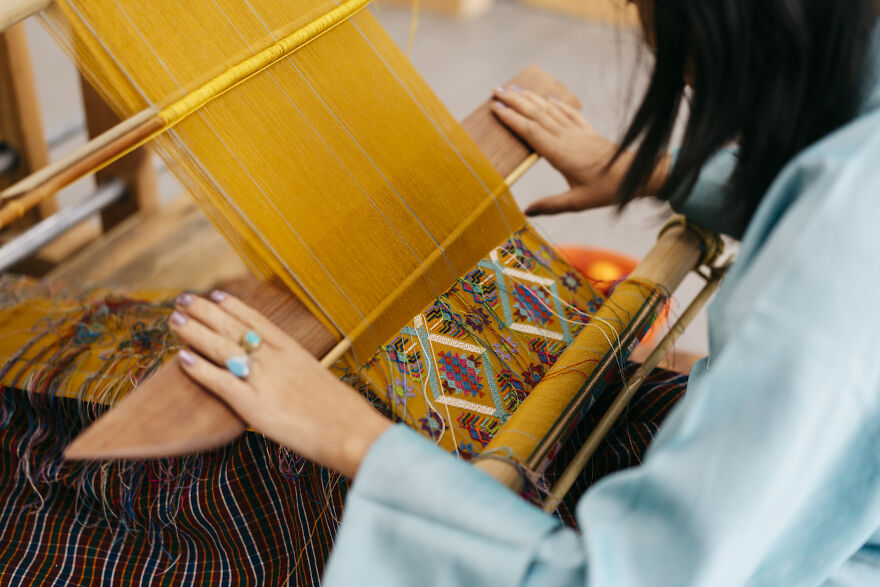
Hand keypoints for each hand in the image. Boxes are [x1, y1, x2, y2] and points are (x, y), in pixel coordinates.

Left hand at [168, 291, 390, 478]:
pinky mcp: (254, 405)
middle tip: (184, 300)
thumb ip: (300, 375)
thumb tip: (290, 378)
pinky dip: (200, 369)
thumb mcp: (322, 382)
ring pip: (221, 348)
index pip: (257, 321)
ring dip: (195, 331)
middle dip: (205, 312)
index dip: (234, 307)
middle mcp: (277, 359)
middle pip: (233, 328)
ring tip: (175, 319)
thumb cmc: (344, 414)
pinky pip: (220, 382)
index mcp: (295, 351)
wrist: (352, 432)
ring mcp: (264, 380)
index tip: (217, 295)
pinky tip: (182, 358)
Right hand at [492, 86, 669, 214]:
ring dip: (530, 98)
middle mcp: (567, 137)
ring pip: (550, 110)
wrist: (636, 174)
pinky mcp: (588, 131)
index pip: (530, 131)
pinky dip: (556, 104)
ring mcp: (578, 132)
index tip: (495, 108)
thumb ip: (551, 205)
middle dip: (514, 102)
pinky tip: (548, 98)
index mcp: (560, 153)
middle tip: (496, 91)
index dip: (511, 118)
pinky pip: (569, 113)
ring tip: (513, 89)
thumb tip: (526, 210)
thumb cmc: (607, 189)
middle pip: (536, 114)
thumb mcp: (577, 202)